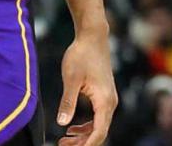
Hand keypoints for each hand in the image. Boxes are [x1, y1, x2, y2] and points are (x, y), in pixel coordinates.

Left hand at [56, 28, 117, 145]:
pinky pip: (97, 116)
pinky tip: (72, 127)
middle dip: (82, 143)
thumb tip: (62, 123)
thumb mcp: (71, 78)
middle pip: (99, 132)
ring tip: (64, 140)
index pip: (99, 132)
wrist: (92, 36)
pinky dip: (86, 125)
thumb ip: (68, 101)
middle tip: (62, 145)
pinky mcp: (103, 94)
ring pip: (98, 125)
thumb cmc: (81, 55)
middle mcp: (110, 103)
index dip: (86, 145)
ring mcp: (108, 98)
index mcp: (104, 101)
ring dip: (83, 135)